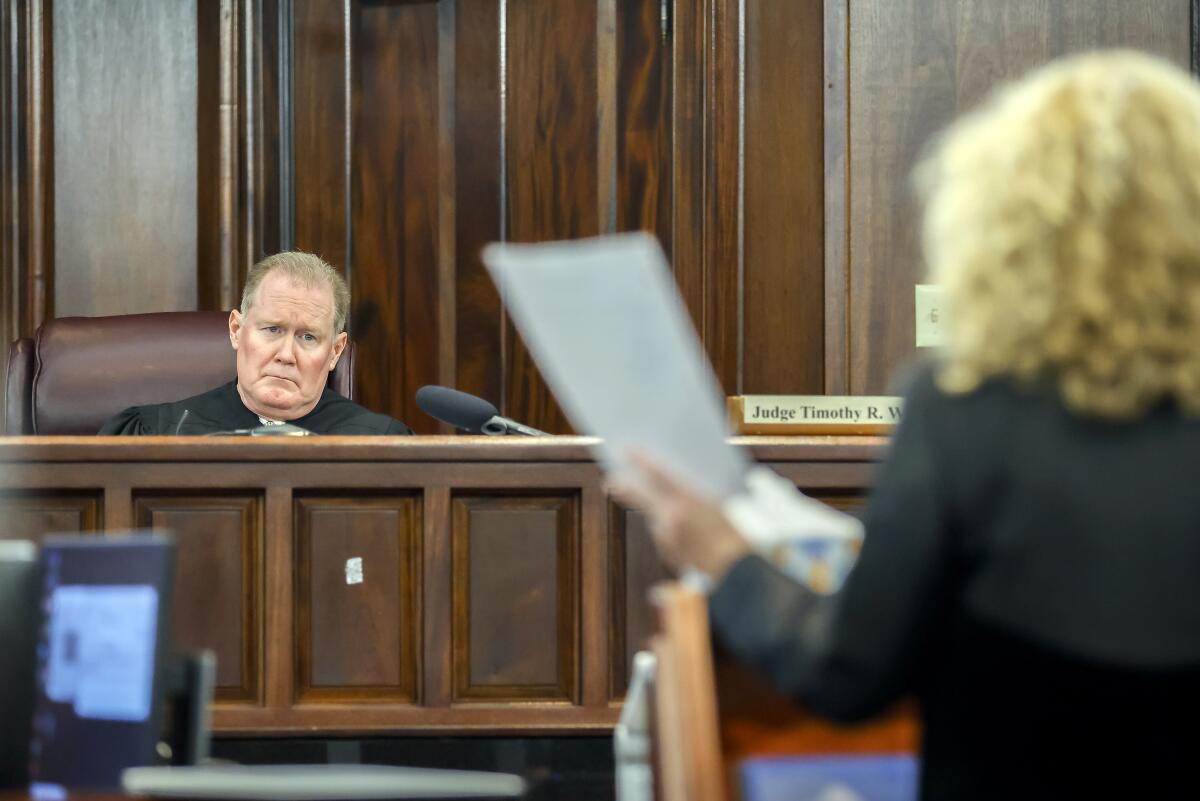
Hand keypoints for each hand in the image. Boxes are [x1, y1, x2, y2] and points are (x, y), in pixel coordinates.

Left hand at [607, 450, 751, 577]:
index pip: (658, 473)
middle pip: (640, 496)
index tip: (627, 451)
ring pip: (654, 518)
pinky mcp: (668, 553)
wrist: (737, 573)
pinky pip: (664, 536)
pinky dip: (670, 531)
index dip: (641, 459)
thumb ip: (697, 492)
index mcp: (687, 499)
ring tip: (675, 510)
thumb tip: (682, 484)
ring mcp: (666, 537)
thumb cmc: (737, 535)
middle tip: (610, 481)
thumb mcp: (722, 504)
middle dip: (624, 487)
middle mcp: (670, 517)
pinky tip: (687, 532)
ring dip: (657, 512)